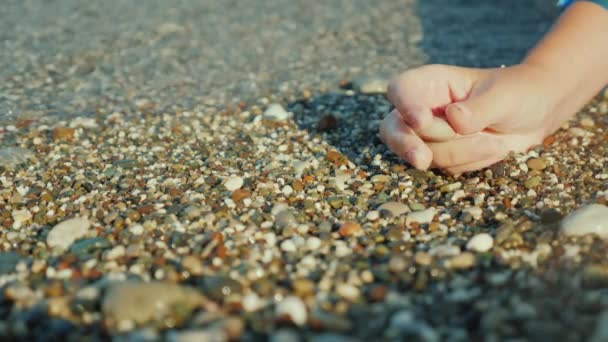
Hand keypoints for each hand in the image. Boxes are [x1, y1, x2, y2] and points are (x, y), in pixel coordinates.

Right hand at [380, 63, 557, 173]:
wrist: (536, 114)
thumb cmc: (518, 93)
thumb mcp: (504, 96)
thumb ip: (479, 108)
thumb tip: (454, 119)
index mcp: (431, 83)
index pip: (401, 89)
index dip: (404, 105)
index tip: (420, 121)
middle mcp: (422, 108)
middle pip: (393, 129)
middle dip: (407, 145)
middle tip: (422, 160)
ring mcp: (428, 135)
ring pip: (424, 154)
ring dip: (459, 154)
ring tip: (495, 142)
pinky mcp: (440, 155)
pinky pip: (444, 168)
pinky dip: (469, 163)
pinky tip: (491, 149)